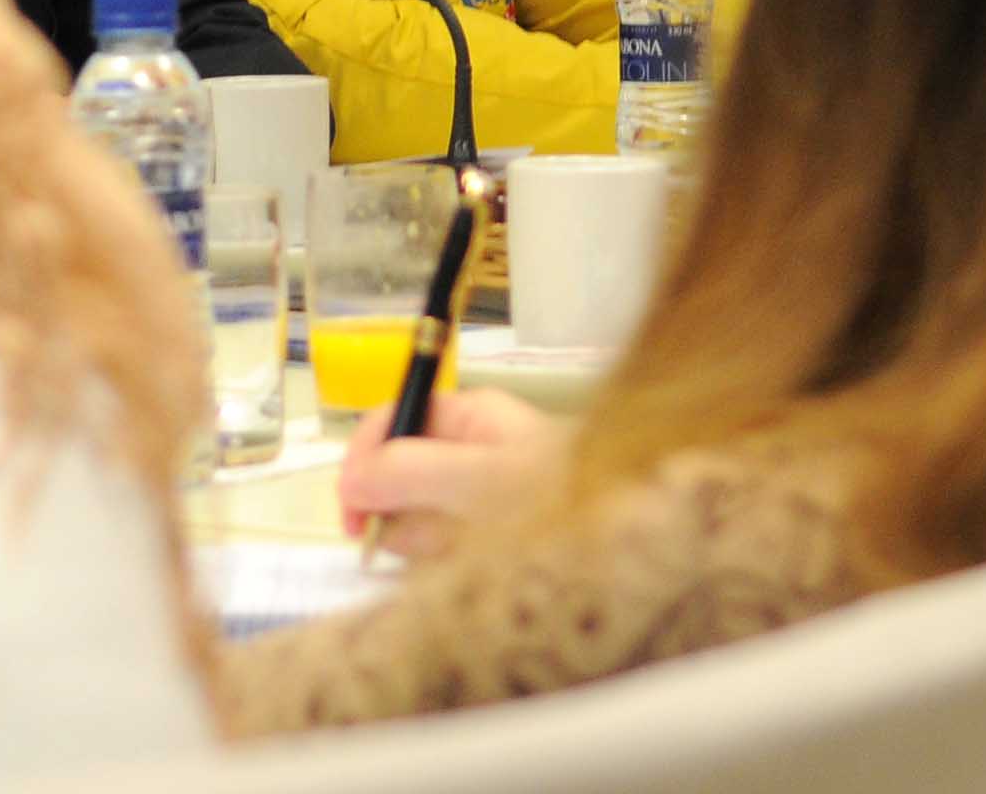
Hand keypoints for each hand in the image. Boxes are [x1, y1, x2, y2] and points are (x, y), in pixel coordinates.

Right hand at [338, 385, 569, 561]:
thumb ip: (411, 471)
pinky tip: (465, 566)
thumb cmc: (561, 497)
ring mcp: (475, 498)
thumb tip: (353, 479)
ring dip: (419, 541)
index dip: (362, 455)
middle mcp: (469, 451)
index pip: (393, 419)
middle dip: (391, 507)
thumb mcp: (481, 477)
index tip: (350, 506)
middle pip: (395, 472)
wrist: (634, 540)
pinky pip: (437, 551)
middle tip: (406, 538)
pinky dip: (440, 563)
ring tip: (456, 551)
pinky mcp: (483, 541)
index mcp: (469, 418)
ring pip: (413, 517)